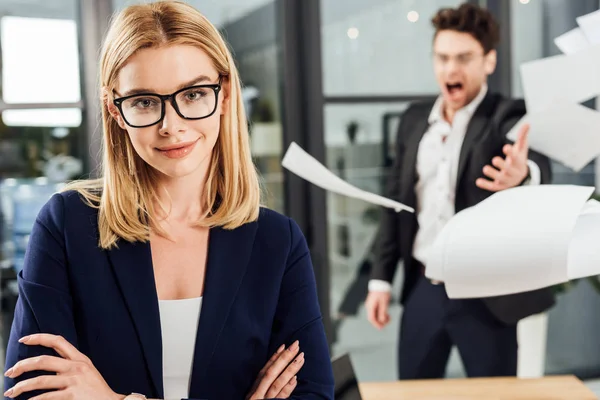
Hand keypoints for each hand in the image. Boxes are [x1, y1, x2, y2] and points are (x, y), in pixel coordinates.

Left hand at [4, 334, 121, 399]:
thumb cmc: (96, 389)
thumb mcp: (87, 371)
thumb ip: (69, 365)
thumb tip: (46, 363)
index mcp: (80, 359)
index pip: (58, 341)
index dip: (39, 338)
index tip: (24, 339)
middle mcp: (76, 367)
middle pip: (43, 360)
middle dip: (22, 365)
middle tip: (10, 372)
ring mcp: (74, 381)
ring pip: (40, 381)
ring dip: (22, 387)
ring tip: (11, 392)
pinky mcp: (72, 396)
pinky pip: (47, 397)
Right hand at [246, 340, 303, 399]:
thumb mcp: (253, 397)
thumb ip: (261, 387)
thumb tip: (275, 371)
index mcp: (254, 388)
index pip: (265, 369)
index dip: (274, 357)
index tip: (284, 345)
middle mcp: (258, 392)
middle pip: (272, 372)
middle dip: (284, 357)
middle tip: (296, 345)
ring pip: (278, 382)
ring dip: (290, 369)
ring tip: (301, 358)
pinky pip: (280, 398)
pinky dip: (287, 388)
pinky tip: (295, 379)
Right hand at [366, 291, 390, 329]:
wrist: (380, 282)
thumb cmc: (382, 292)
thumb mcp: (384, 303)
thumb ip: (382, 313)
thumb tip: (382, 321)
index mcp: (370, 307)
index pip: (371, 319)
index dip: (377, 324)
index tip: (382, 328)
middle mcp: (369, 306)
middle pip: (373, 318)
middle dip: (380, 321)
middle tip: (388, 321)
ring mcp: (371, 305)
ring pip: (375, 315)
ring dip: (382, 318)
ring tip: (389, 317)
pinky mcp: (373, 303)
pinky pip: (376, 311)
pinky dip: (381, 314)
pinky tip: (386, 313)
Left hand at [476, 123, 529, 191]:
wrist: (520, 177)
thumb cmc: (519, 160)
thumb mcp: (521, 149)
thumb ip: (522, 137)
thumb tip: (527, 124)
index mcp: (519, 163)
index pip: (516, 158)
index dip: (511, 153)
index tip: (506, 147)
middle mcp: (514, 172)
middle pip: (508, 170)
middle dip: (502, 165)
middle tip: (494, 159)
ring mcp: (507, 180)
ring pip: (500, 179)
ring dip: (493, 174)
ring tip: (485, 168)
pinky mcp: (500, 186)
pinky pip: (493, 187)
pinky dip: (486, 185)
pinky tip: (478, 181)